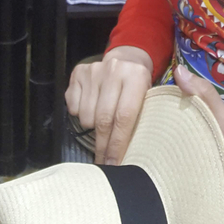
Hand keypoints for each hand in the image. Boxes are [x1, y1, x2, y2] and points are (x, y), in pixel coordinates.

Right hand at [65, 46, 152, 165]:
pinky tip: (92, 108)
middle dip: (103, 145)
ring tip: (104, 123)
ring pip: (86, 116)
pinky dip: (80, 114)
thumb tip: (144, 151)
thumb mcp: (151, 95)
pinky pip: (73, 107)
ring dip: (92, 128)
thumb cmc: (139, 85)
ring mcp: (94, 70)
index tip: (114, 164)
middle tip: (104, 162)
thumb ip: (149, 115)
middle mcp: (114, 70)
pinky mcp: (78, 73)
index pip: (124, 117)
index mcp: (136, 76)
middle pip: (103, 119)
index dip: (118, 144)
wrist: (125, 59)